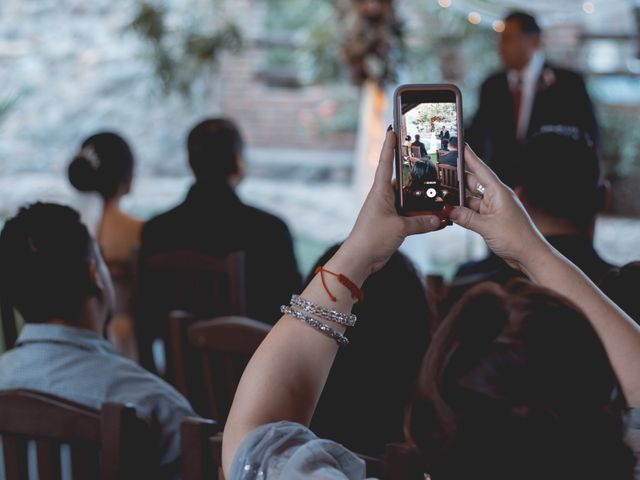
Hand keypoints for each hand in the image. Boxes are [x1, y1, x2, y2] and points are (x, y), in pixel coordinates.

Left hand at [340, 128, 442, 277]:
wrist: (360, 260)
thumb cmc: (372, 238)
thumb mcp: (400, 228)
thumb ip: (421, 223)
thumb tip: (439, 219)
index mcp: (380, 191)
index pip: (385, 162)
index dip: (389, 145)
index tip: (392, 128)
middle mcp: (384, 198)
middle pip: (403, 181)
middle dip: (417, 174)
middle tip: (432, 162)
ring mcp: (389, 211)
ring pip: (410, 201)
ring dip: (424, 200)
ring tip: (443, 193)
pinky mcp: (393, 224)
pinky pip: (411, 216)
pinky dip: (423, 217)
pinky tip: (438, 219)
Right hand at [449, 145, 548, 271]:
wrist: (529, 256)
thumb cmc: (517, 238)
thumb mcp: (487, 227)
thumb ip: (465, 217)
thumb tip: (447, 210)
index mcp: (498, 192)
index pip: (480, 169)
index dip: (469, 157)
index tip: (459, 145)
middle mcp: (495, 197)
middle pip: (472, 183)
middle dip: (456, 178)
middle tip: (440, 172)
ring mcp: (492, 208)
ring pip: (470, 199)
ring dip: (457, 199)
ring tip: (440, 195)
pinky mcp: (490, 219)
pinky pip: (472, 211)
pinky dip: (462, 211)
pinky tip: (450, 212)